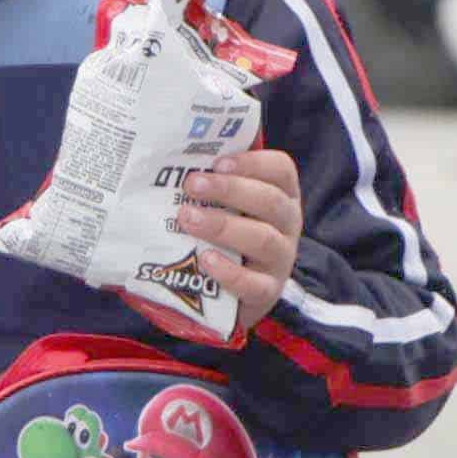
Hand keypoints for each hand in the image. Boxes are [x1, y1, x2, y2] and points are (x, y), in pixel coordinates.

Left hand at [147, 144, 303, 342]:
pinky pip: (253, 284)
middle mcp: (288, 225)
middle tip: (192, 185)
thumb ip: (211, 185)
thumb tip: (168, 162)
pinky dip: (228, 271)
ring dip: (223, 226)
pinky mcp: (267, 292)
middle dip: (230, 190)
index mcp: (282, 196)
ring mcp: (281, 260)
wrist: (230, 296)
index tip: (218, 162)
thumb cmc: (224, 236)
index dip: (253, 163)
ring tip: (187, 218)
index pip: (281, 170)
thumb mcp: (226, 207)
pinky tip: (204, 259)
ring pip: (263, 239)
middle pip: (270, 201)